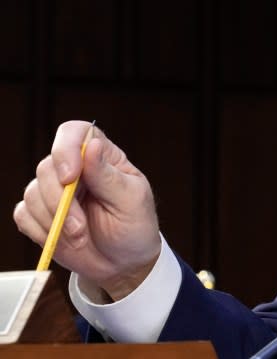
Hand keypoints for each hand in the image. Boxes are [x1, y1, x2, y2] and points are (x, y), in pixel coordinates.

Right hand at [14, 120, 160, 300]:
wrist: (122, 263)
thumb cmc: (135, 227)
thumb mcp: (131, 201)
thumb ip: (109, 176)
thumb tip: (92, 145)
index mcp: (102, 157)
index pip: (74, 133)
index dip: (65, 149)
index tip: (70, 177)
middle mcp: (75, 169)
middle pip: (47, 167)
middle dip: (60, 202)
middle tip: (80, 228)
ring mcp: (55, 191)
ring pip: (32, 193)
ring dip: (54, 221)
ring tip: (80, 237)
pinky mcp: (40, 214)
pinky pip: (23, 215)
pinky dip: (40, 231)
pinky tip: (62, 240)